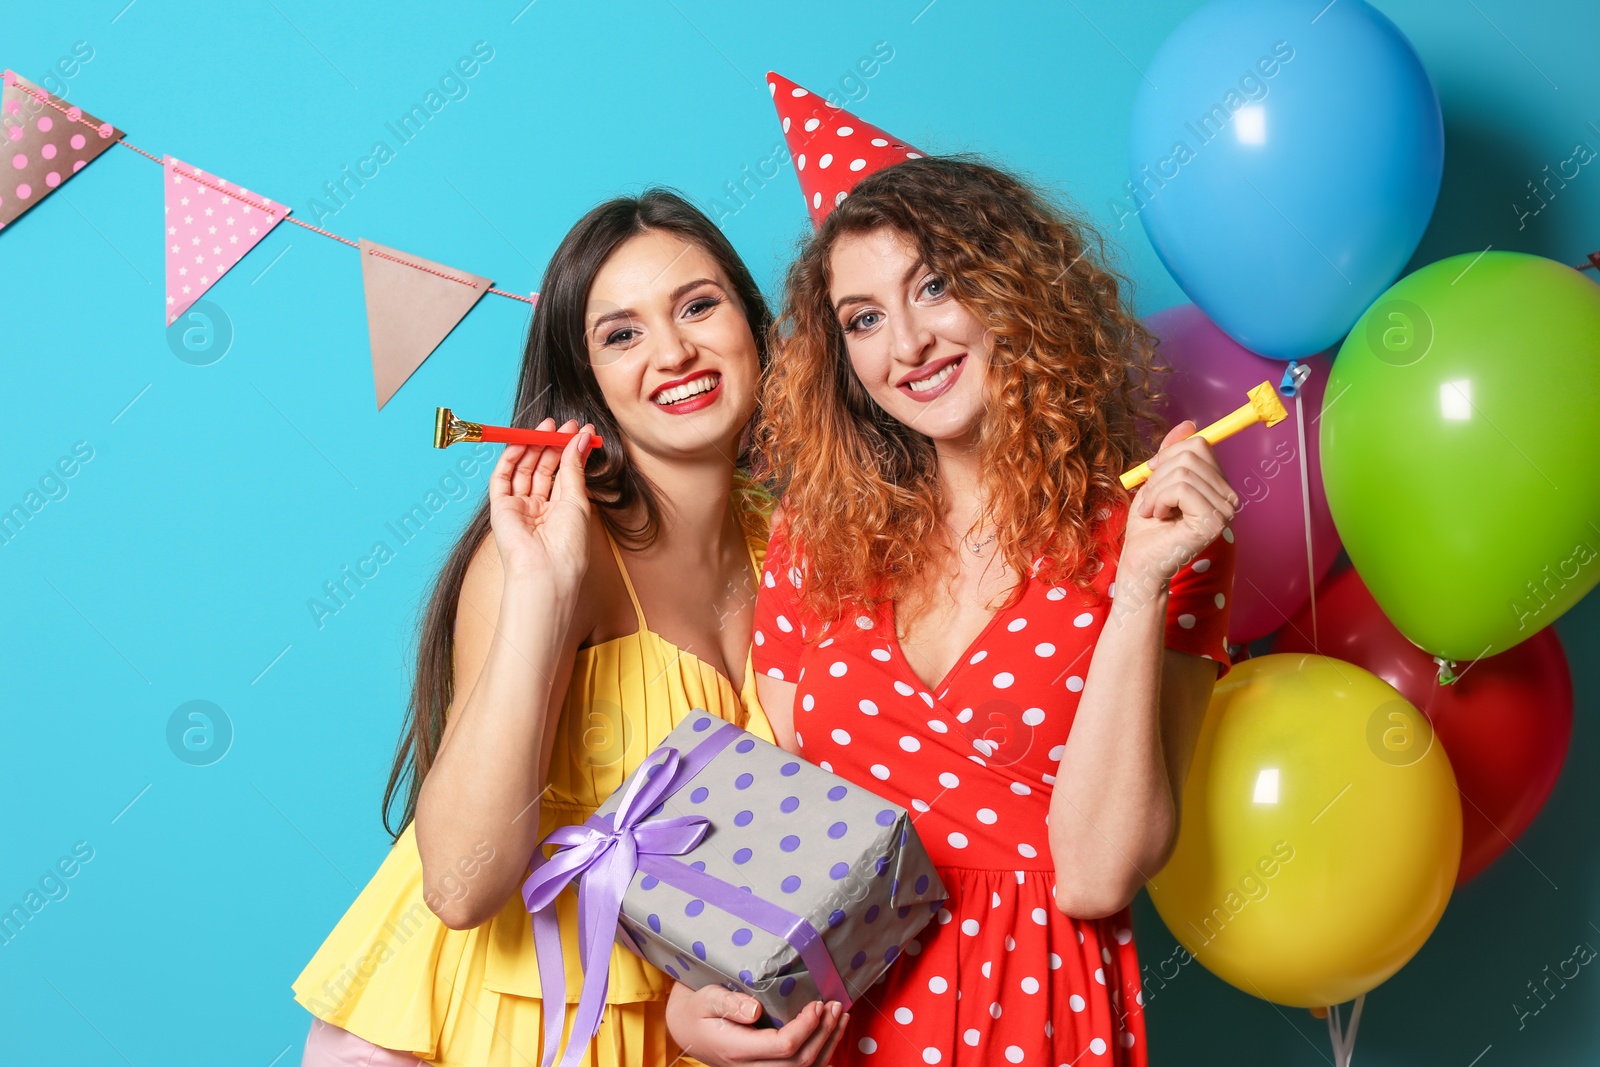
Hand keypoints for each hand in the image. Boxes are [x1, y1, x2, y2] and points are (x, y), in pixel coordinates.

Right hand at [487, 418, 596, 591]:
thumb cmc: (567, 545)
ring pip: (524, 469)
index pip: (564, 473)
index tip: (582, 430)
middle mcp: (540, 508)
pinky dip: (511, 459)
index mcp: (562, 510)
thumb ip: (574, 469)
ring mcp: (520, 507)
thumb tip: (579, 440)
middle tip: (565, 423)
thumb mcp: (578, 501)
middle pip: (544, 468)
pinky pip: (502, 478)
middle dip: (553, 444)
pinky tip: (523, 442)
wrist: (546, 571)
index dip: (571, 450)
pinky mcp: (500, 508)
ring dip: (534, 446)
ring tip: (547, 426)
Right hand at [665, 982, 848, 1066]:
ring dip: (827, 1045)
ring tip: (840, 1018)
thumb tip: (755, 1010)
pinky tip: (829, 1036)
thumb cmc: (695, 1008)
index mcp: (736, 1049)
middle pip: (799, 1062)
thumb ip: (728, 1003)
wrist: (685, 1028)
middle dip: (823, 1034)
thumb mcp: (705, 997)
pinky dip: (819, 1055)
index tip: (816, 1004)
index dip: (806, 1028)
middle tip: (835, 1006)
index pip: (783, 1046)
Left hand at [1122, 420, 1238, 585]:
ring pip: (1183, 472)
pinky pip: (1181, 489)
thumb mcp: (1157, 481)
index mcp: (1218, 486)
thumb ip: (1173, 453)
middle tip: (1150, 500)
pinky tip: (1159, 517)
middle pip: (1191, 455)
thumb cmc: (1148, 527)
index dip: (1168, 454)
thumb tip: (1189, 423)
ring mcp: (1225, 511)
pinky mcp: (1213, 522)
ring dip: (1155, 491)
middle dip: (1158, 475)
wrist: (1140, 562)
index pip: (1200, 445)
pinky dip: (1160, 500)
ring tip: (1153, 511)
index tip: (1152, 473)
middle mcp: (1229, 498)